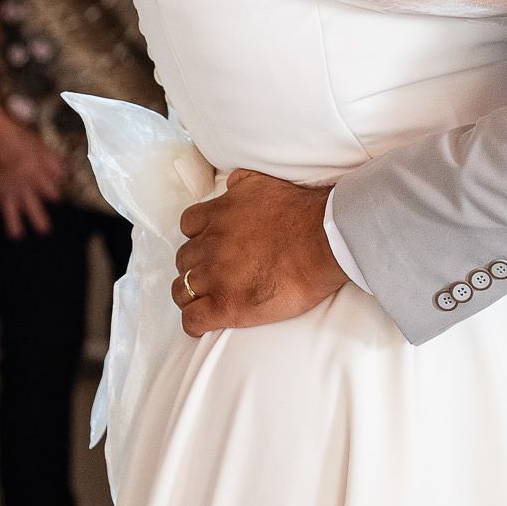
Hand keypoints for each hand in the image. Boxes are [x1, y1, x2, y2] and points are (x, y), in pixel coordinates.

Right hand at [0, 112, 66, 236]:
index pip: (50, 191)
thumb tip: (65, 174)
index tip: (56, 200)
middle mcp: (23, 187)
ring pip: (11, 210)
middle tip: (44, 231)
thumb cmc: (20, 139)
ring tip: (17, 235)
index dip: (54, 195)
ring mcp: (6, 189)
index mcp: (38, 177)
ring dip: (14, 223)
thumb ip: (54, 162)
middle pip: (33, 207)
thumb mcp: (41, 147)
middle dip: (39, 219)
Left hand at [173, 169, 346, 335]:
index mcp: (218, 215)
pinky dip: (195, 322)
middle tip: (215, 273)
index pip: (188, 227)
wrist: (324, 241)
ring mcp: (216, 276)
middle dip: (196, 266)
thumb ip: (240, 184)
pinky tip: (206, 322)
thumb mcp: (263, 183)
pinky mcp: (226, 305)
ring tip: (208, 299)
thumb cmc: (303, 214)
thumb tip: (230, 187)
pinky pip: (193, 319)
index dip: (199, 237)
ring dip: (192, 294)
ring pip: (182, 290)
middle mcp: (210, 245)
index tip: (210, 245)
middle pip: (184, 260)